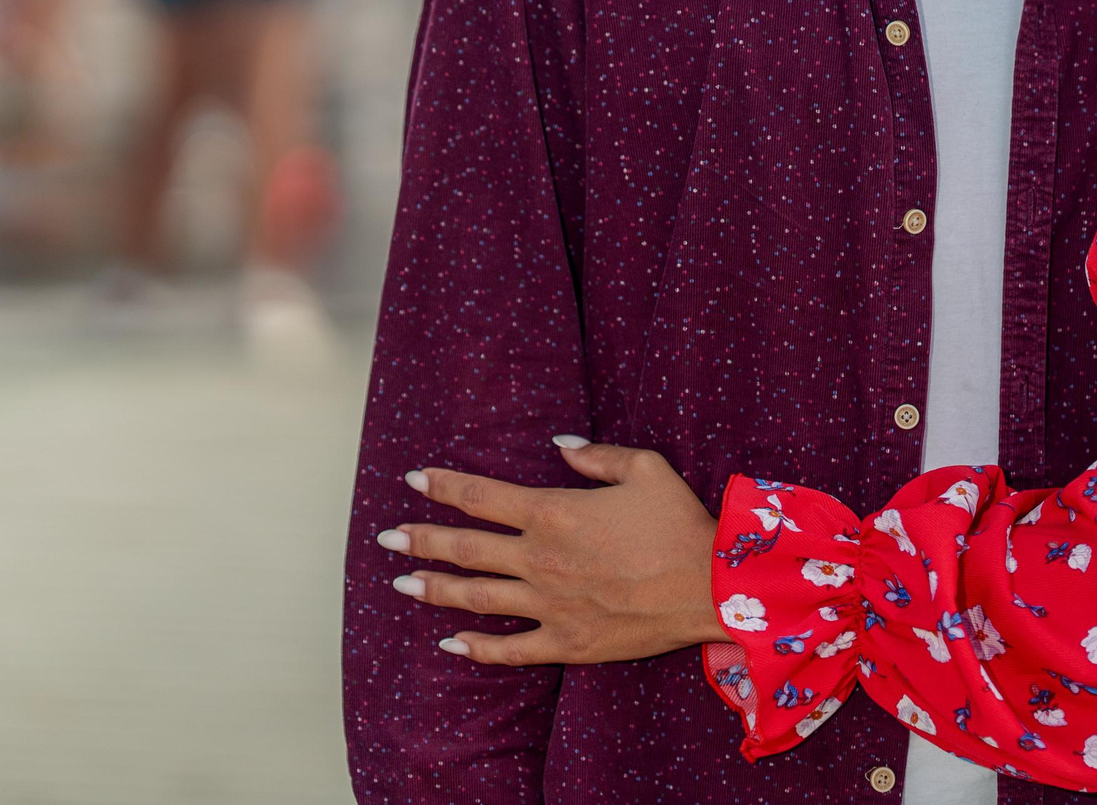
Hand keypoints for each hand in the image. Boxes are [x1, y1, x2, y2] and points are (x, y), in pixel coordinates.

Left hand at [379, 437, 726, 665]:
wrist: (709, 586)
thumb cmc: (679, 522)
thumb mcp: (644, 468)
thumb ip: (595, 456)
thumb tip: (559, 449)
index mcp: (553, 513)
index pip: (481, 496)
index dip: (444, 486)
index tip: (414, 480)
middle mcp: (540, 559)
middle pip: (466, 548)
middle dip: (422, 539)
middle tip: (387, 536)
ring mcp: (549, 604)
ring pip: (475, 597)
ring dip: (434, 589)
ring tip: (402, 584)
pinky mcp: (566, 641)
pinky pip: (510, 648)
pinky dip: (476, 647)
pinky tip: (450, 643)